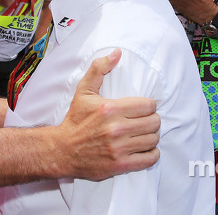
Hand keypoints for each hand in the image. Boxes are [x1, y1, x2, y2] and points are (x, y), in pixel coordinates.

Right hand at [57, 49, 159, 179]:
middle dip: (151, 120)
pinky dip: (151, 153)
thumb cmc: (75, 119)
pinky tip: (144, 148)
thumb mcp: (83, 91)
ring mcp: (119, 148)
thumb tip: (117, 53)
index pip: (148, 105)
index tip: (142, 108)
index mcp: (110, 108)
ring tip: (143, 133)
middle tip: (144, 120)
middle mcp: (116, 128)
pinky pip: (150, 158)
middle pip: (154, 122)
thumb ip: (99, 69)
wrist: (63, 150)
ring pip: (153, 139)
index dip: (148, 105)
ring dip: (151, 135)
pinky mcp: (121, 165)